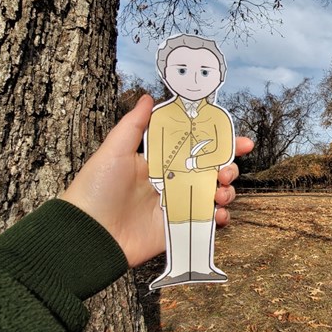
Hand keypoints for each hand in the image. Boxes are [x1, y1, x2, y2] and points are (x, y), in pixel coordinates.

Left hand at [60, 95, 253, 266]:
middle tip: (227, 171)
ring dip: (227, 192)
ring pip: (215, 195)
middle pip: (212, 172)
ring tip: (221, 192)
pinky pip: (208, 222)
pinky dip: (220, 218)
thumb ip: (134, 124)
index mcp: (161, 162)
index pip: (197, 148)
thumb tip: (148, 96)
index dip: (222, 144)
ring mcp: (178, 206)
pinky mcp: (179, 227)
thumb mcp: (114, 150)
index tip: (242, 142)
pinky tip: (217, 214)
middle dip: (228, 169)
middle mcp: (173, 182)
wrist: (89, 234)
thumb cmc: (97, 189)